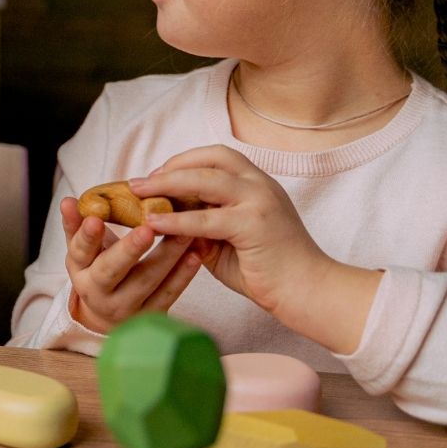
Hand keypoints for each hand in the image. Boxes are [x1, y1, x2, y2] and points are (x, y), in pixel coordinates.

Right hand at [60, 196, 201, 333]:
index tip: (96, 219)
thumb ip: (76, 225)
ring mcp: (126, 308)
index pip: (80, 251)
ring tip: (184, 232)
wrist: (110, 316)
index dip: (87, 236)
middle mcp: (99, 293)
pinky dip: (183, 275)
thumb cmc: (98, 268)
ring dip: (167, 256)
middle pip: (112, 271)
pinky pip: (168, 294)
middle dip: (130, 250)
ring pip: (146, 281)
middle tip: (147, 228)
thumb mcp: (83, 251)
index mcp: (80, 270)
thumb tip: (67, 201)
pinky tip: (195, 255)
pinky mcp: (150, 316)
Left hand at [130, 146, 382, 352]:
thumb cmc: (268, 269)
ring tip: (139, 194)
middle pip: (209, 160)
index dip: (184, 161)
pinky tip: (155, 224)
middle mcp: (260, 184)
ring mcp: (259, 201)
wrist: (308, 291)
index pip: (217, 156)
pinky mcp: (254, 225)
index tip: (157, 174)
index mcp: (257, 183)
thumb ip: (203, 227)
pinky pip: (207, 218)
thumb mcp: (228, 242)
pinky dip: (177, 219)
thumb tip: (166, 220)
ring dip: (168, 184)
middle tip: (139, 182)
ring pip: (206, 180)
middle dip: (169, 168)